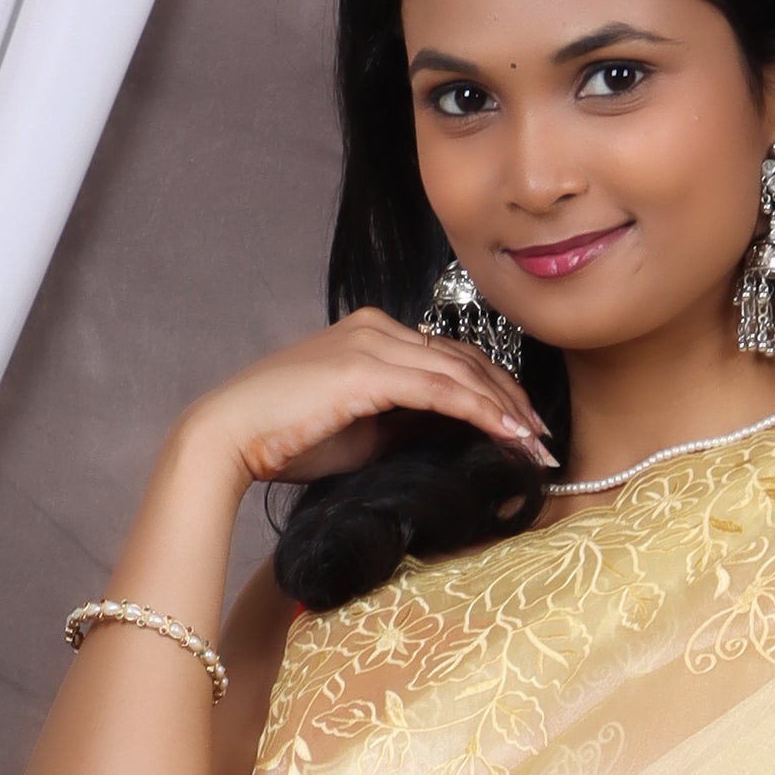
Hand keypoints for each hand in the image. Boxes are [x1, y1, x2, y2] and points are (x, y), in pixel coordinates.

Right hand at [180, 308, 552, 494]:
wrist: (229, 435)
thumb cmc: (284, 439)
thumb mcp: (359, 431)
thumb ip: (402, 423)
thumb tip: (446, 437)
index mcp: (374, 336)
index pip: (451, 358)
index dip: (495, 393)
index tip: (525, 431)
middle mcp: (378, 328)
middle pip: (466, 359)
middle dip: (513, 401)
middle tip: (545, 441)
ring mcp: (373, 343)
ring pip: (461, 371)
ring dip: (507, 410)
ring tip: (536, 446)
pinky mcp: (368, 368)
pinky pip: (441, 389)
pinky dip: (481, 412)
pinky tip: (508, 435)